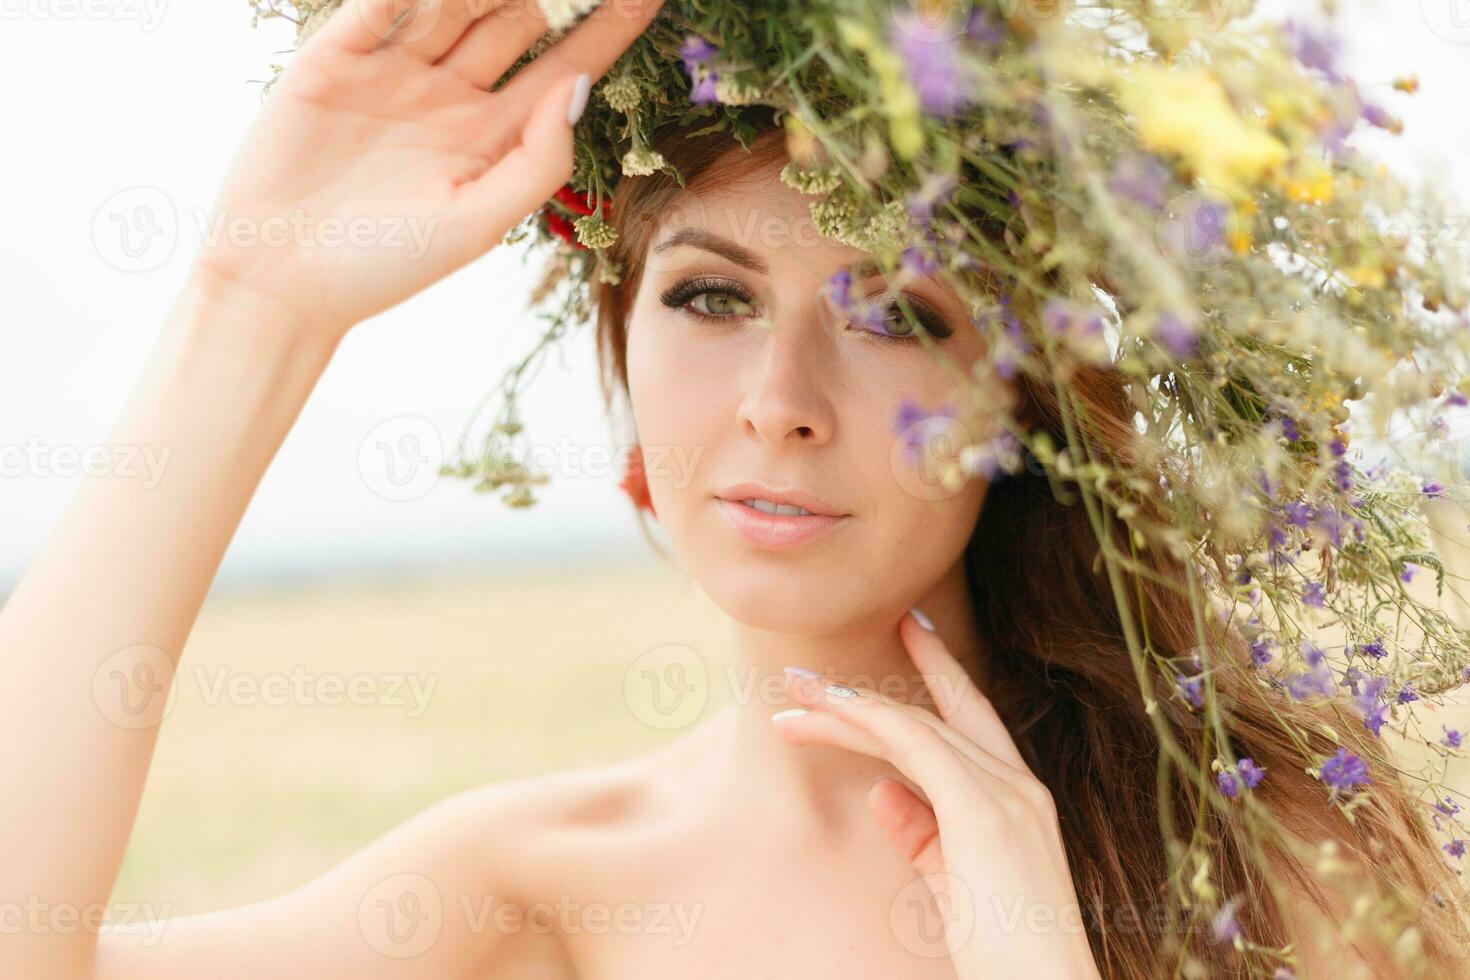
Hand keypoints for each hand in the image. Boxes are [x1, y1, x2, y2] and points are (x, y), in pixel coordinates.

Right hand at [192, 0, 662, 338]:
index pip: (565, 66)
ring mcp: (396, 69)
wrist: (279, 276)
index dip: (610, 27)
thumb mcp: (478, 221)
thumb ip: (537, 160)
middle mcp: (453, 94)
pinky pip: (381, 4)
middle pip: (517, 17)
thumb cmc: (385, 264)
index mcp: (495, 136)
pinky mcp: (336, 54)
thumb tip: (579, 86)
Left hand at [774, 612, 1102, 978]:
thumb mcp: (957, 885)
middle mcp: (1019, 785)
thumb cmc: (1005, 955)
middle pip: (934, 715)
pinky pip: (915, 747)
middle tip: (807, 677)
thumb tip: (881, 789)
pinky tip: (827, 718)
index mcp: (1021, 798)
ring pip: (912, 727)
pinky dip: (868, 724)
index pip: (974, 717)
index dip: (941, 669)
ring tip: (793, 702)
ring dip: (846, 710)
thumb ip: (923, 834)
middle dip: (868, 692)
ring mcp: (1006, 795)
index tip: (909, 627)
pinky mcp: (983, 812)